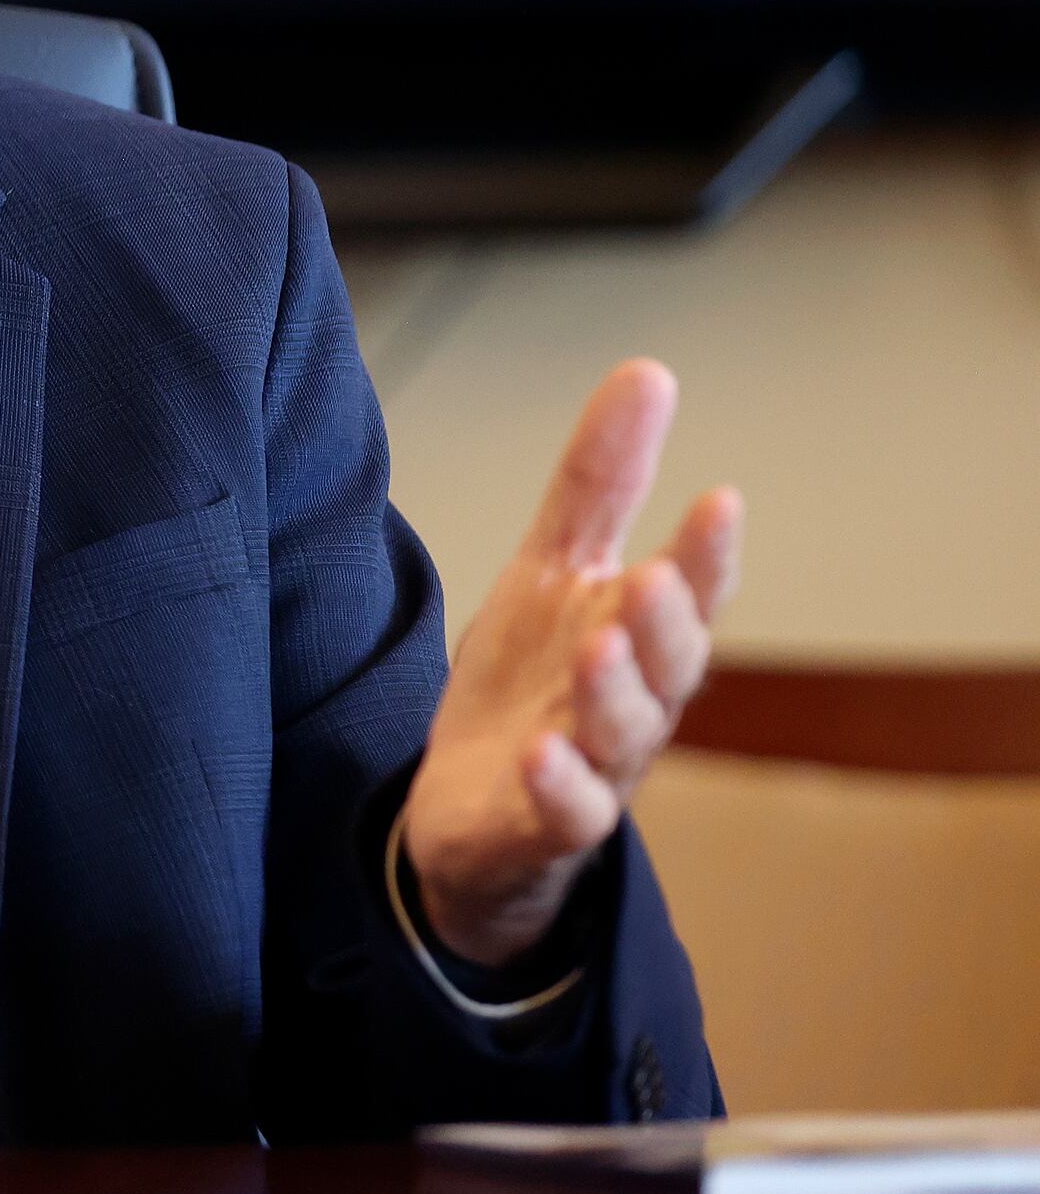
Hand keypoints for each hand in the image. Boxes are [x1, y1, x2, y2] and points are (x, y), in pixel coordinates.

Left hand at [401, 358, 744, 967]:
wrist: (472, 807)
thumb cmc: (532, 678)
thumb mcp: (555, 568)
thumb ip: (601, 482)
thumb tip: (651, 372)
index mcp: (639, 637)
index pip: (689, 592)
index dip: (707, 554)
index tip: (721, 500)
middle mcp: (631, 702)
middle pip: (667, 664)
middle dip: (667, 622)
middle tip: (656, 575)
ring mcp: (592, 765)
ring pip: (621, 734)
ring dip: (615, 692)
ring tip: (602, 646)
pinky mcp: (541, 822)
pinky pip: (564, 810)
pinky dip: (558, 785)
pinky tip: (541, 754)